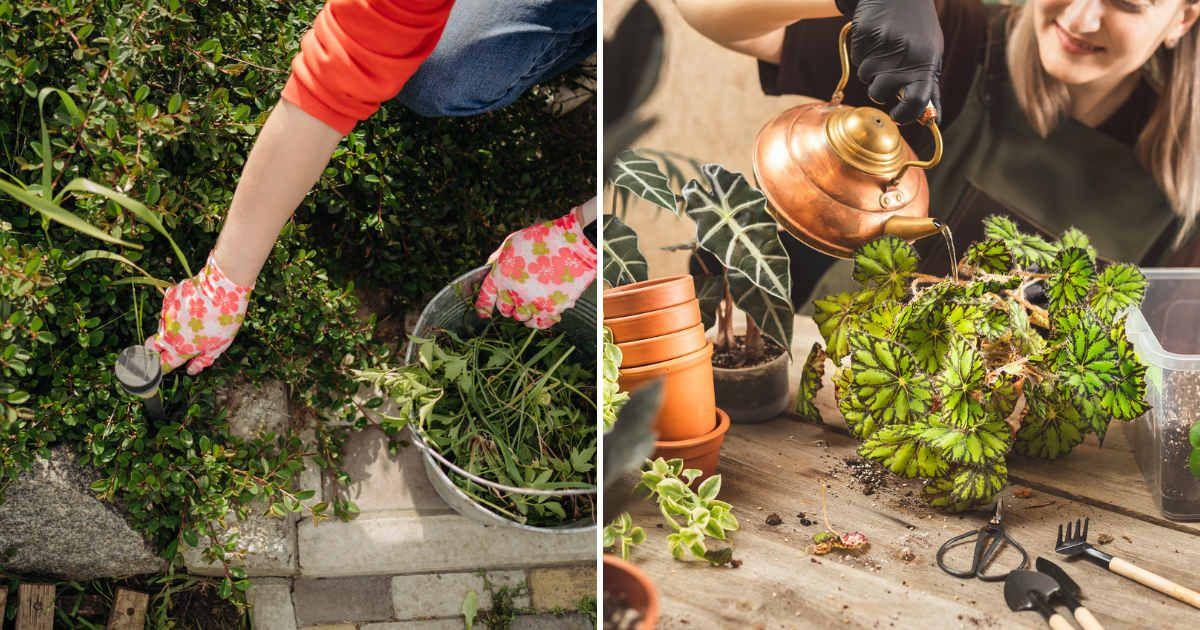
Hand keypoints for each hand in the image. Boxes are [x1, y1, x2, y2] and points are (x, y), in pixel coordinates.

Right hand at [146, 251, 253, 375]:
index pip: (161, 366)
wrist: (222, 289)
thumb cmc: (224, 320)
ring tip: (193, 321)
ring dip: (171, 328)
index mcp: (180, 349)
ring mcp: (165, 315)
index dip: (157, 371)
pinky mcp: (167, 298)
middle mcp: (167, 334)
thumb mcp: (219, 346)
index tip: (156, 372)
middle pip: (150, 347)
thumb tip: (191, 370)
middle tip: (163, 350)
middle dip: (152, 351)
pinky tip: (192, 306)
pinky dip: (176, 311)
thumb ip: (203, 360)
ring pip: (162, 326)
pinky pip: (168, 308)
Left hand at [475, 208, 596, 328]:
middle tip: (518, 296)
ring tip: (532, 302)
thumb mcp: (512, 241)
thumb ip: (497, 258)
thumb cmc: (544, 238)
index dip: (483, 307)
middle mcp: (514, 292)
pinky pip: (541, 324)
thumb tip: (489, 269)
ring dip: (524, 312)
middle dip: (509, 304)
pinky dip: (540, 320)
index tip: (483, 313)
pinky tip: (542, 312)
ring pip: (521, 318)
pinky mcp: (551, 309)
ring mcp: (532, 303)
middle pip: (504, 310)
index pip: (486, 298)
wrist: (574, 244)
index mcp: (501, 274)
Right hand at [836, 0, 942, 123]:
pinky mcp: (865, 35)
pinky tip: (875, 38)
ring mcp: (884, 45)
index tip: (898, 116)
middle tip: (886, 74)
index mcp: (926, 62)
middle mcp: (906, 55)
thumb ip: (930, 87)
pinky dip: (863, 54)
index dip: (905, 115)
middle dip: (879, 89)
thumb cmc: (918, 29)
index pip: (917, 102)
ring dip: (870, 70)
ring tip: (883, 50)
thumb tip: (933, 120)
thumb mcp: (931, 55)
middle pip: (880, 93)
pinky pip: (857, 59)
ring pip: (865, 77)